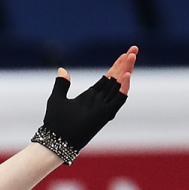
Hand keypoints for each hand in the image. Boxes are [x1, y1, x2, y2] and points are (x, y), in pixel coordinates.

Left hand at [37, 45, 137, 159]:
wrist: (54, 141)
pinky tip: (127, 75)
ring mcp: (103, 108)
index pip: (108, 78)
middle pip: (116, 79)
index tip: (125, 53)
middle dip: (125, 64)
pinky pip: (118, 101)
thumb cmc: (54, 123)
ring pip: (119, 87)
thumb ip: (61, 84)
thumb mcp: (56, 99)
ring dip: (126, 71)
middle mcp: (99, 101)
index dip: (117, 65)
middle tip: (134, 48)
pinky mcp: (104, 115)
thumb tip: (62, 70)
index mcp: (90, 97)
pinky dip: (123, 89)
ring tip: (132, 56)